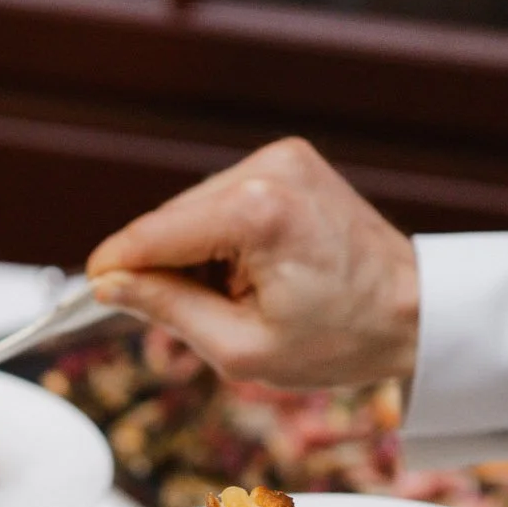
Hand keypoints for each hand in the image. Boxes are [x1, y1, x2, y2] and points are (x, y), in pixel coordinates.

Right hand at [85, 137, 419, 390]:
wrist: (416, 310)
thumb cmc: (342, 338)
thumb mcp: (242, 349)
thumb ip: (167, 310)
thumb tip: (109, 285)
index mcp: (257, 212)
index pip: (152, 234)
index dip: (114, 269)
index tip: (91, 295)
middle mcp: (267, 169)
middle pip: (169, 220)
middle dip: (165, 268)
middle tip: (196, 318)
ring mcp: (281, 157)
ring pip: (193, 209)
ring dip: (195, 253)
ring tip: (241, 296)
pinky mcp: (288, 159)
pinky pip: (223, 199)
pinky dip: (221, 237)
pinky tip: (252, 271)